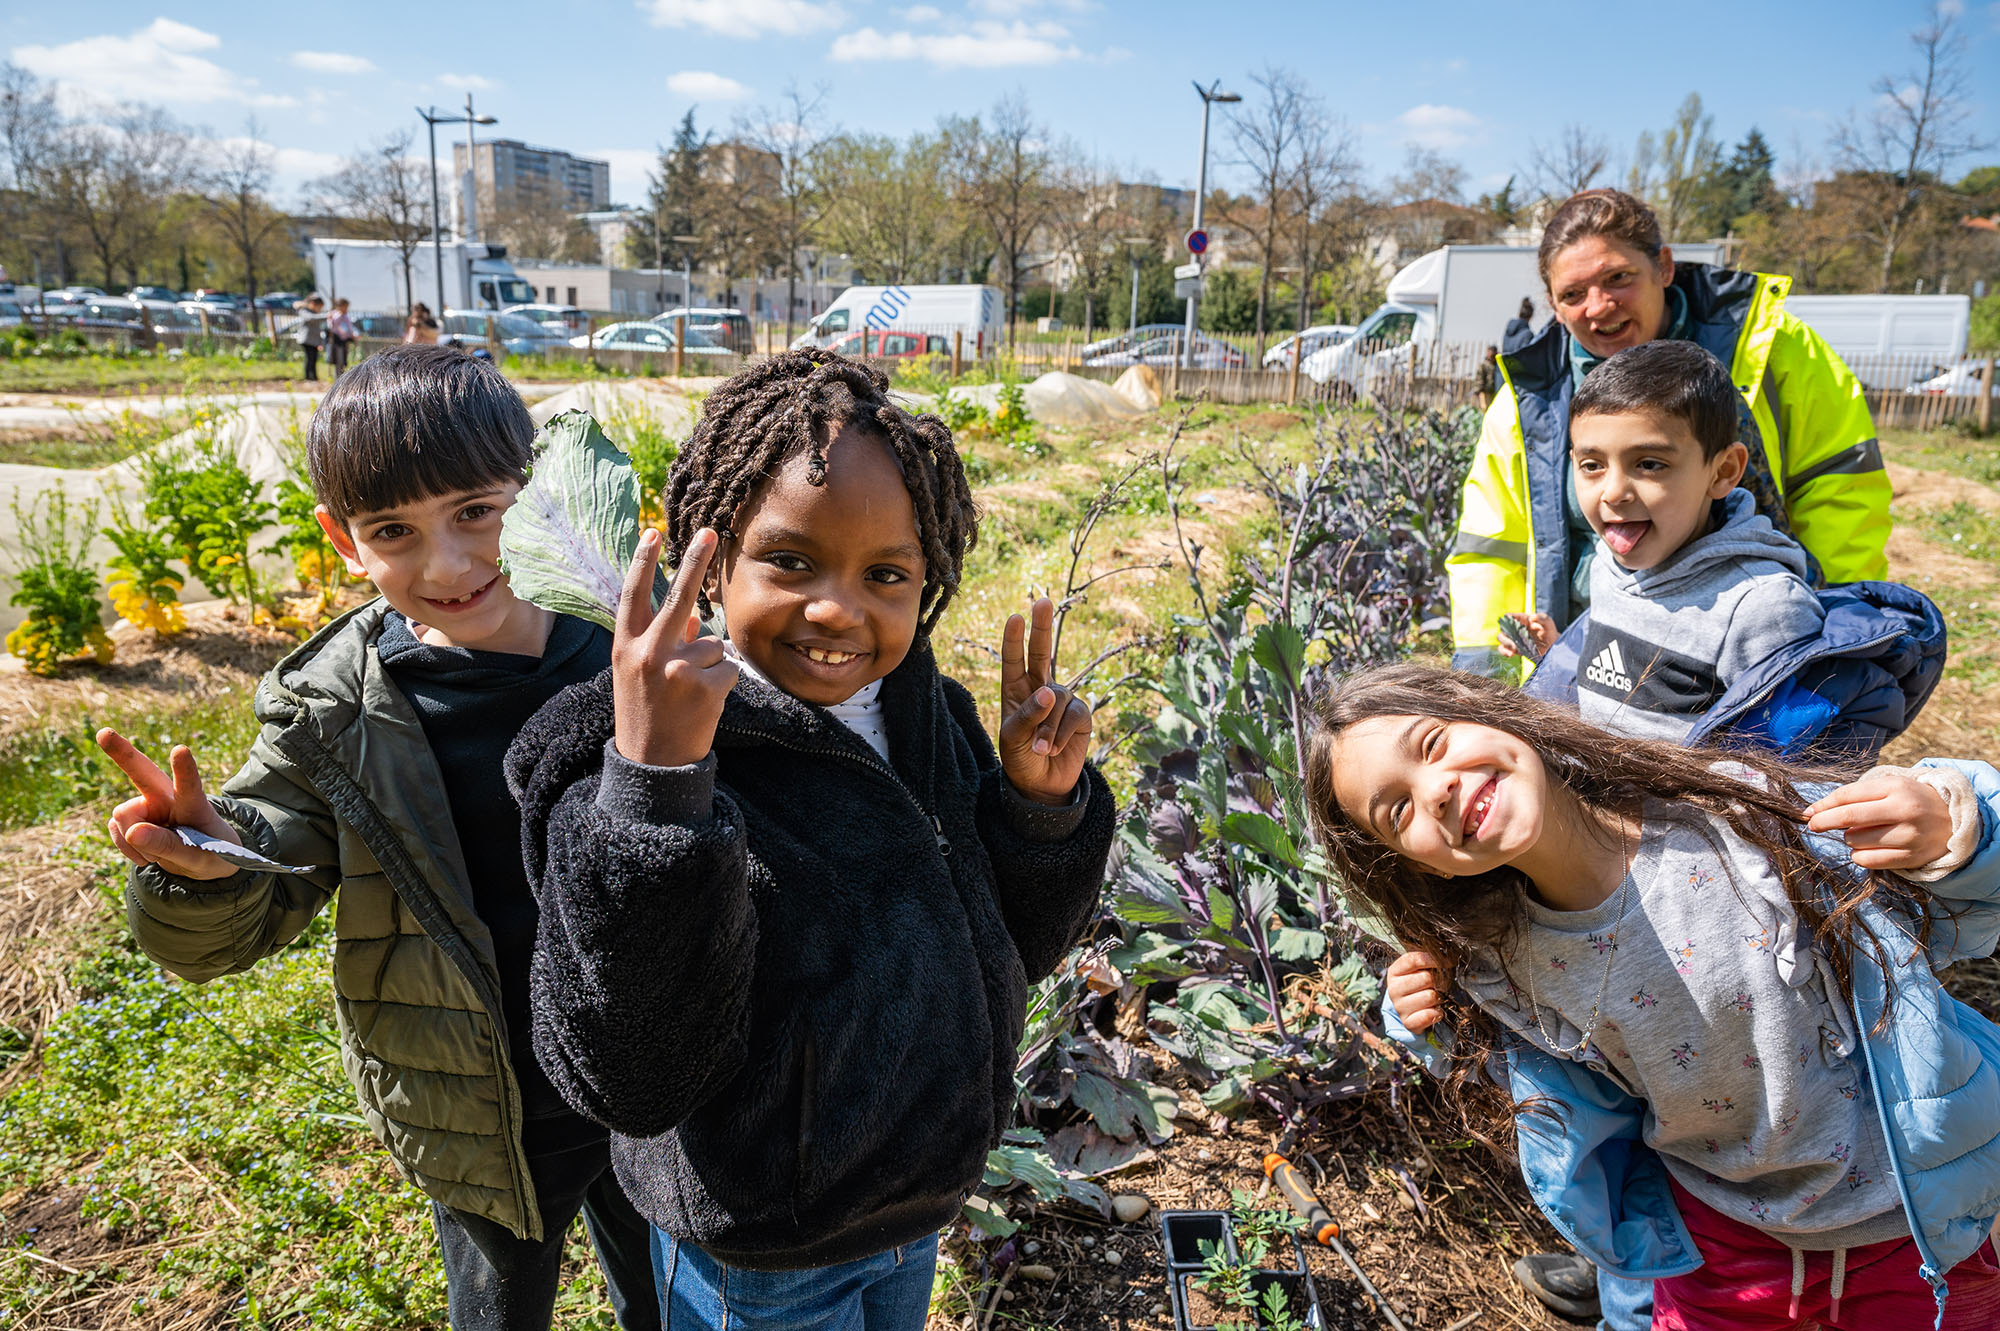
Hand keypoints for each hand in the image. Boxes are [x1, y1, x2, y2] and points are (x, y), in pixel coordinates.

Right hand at [96, 728, 240, 879]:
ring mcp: (146, 804)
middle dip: (121, 751)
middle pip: (142, 771)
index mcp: (193, 804)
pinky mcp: (130, 816)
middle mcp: (167, 796)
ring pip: (122, 817)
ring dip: (135, 842)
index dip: (184, 769)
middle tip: (103, 733)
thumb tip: (133, 833)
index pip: (189, 787)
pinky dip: (128, 849)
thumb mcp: (197, 857)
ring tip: (161, 851)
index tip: (180, 750)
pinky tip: (147, 852)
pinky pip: (115, 832)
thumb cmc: (209, 852)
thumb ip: (168, 846)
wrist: (202, 857)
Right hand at [612, 527, 738, 767]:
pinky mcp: (704, 686)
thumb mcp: (639, 674)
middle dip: (695, 560)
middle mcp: (648, 653)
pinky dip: (722, 683)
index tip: (653, 532)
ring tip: (689, 694)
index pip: (633, 595)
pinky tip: (702, 704)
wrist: (652, 766)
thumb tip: (692, 614)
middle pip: (678, 596)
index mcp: (625, 647)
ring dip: (709, 664)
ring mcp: (676, 669)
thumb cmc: (645, 713)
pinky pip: (728, 668)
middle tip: (711, 531)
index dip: (643, 562)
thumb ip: (662, 641)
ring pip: (712, 644)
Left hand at [997, 597, 1090, 804]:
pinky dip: (1061, 733)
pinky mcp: (1080, 716)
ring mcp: (1062, 700)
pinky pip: (1073, 715)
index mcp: (1015, 690)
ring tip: (1040, 748)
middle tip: (1043, 601)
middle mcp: (1040, 689)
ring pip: (1058, 700)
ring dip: (1048, 727)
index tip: (1015, 617)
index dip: (1014, 640)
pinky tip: (1054, 748)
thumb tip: (1051, 691)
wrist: (1042, 784)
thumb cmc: (1020, 758)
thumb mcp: (1013, 738)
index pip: (1013, 660)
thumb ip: (1028, 714)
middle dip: (1042, 628)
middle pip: (1042, 653)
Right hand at [1385, 950, 1448, 1033]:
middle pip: (1426, 978)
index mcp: (1395, 972)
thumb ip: (1427, 962)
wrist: (1411, 1010)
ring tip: (1434, 999)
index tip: (1445, 962)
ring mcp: (1399, 1007)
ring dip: (1437, 998)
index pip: (1414, 960)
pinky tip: (1434, 1010)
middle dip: (1436, 981)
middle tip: (1436, 985)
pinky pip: (1429, 1015)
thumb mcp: (1418, 970)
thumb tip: (1447, 957)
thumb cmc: (1418, 985)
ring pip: (1430, 996)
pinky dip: (1436, 1013)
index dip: (1432, 959)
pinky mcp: (1407, 1022)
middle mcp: (1393, 989)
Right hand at [1495, 612, 1556, 657]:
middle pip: (1502, 628)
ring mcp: (1513, 638)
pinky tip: (1511, 654)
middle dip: (1505, 635)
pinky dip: (1504, 652)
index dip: (1508, 619)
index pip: (1509, 616)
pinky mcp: (1513, 648)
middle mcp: (1515, 628)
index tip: (1512, 625)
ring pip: (1501, 638)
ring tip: (1514, 649)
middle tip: (1513, 643)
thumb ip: (1542, 618)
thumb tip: (1532, 617)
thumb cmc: (1549, 632)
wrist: (1551, 647)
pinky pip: (1503, 649)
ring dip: (1505, 644)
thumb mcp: (1548, 623)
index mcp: (1521, 619)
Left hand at [1805, 772, 1950, 870]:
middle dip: (1823, 822)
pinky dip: (1860, 855)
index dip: (1822, 805)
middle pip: (1848, 818)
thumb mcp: (1889, 788)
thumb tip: (1814, 811)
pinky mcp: (1911, 858)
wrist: (1953, 820)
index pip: (1847, 795)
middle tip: (1813, 825)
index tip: (1808, 812)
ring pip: (1855, 841)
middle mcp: (1903, 811)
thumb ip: (1855, 796)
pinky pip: (1868, 860)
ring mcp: (1909, 836)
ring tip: (1861, 833)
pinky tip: (1868, 847)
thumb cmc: (1910, 801)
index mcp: (1896, 788)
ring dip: (1849, 838)